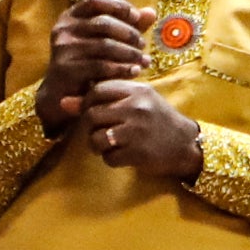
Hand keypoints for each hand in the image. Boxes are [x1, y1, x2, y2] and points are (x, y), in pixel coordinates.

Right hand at [39, 0, 150, 132]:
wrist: (63, 94)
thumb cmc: (88, 63)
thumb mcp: (107, 41)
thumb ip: (127, 26)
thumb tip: (151, 12)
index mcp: (71, 16)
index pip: (95, 0)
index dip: (118, 6)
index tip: (137, 17)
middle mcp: (64, 29)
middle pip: (103, 22)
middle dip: (128, 33)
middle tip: (143, 45)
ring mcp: (63, 49)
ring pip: (105, 45)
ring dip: (129, 53)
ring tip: (142, 61)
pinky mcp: (66, 69)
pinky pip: (100, 66)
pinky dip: (121, 69)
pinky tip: (134, 72)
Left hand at [84, 76, 206, 185]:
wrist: (186, 144)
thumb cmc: (158, 119)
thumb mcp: (137, 101)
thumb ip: (104, 99)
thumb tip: (63, 102)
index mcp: (136, 90)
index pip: (97, 90)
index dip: (87, 102)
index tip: (93, 111)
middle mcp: (136, 108)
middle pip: (92, 114)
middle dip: (90, 127)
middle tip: (100, 130)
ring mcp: (137, 131)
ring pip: (96, 138)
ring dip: (97, 145)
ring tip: (109, 144)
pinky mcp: (138, 153)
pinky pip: (109, 157)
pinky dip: (111, 159)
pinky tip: (122, 155)